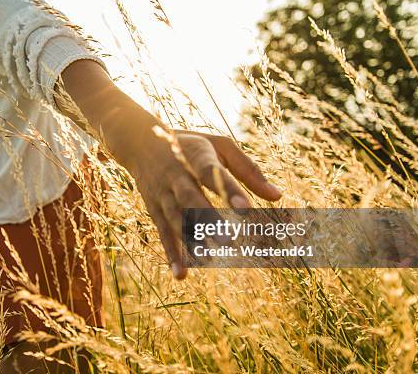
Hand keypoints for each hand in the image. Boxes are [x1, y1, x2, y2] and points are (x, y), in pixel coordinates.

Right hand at [128, 130, 281, 278]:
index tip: (247, 210)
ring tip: (210, 258)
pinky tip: (181, 274)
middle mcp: (176, 175)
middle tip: (230, 240)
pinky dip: (171, 254)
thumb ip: (247, 169)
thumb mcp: (219, 146)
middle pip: (190, 198)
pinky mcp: (154, 209)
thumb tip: (278, 196)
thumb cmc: (190, 145)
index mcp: (196, 156)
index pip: (211, 172)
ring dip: (191, 239)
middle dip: (208, 219)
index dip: (228, 190)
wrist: (139, 142)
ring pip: (176, 218)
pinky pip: (163, 233)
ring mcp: (163, 194)